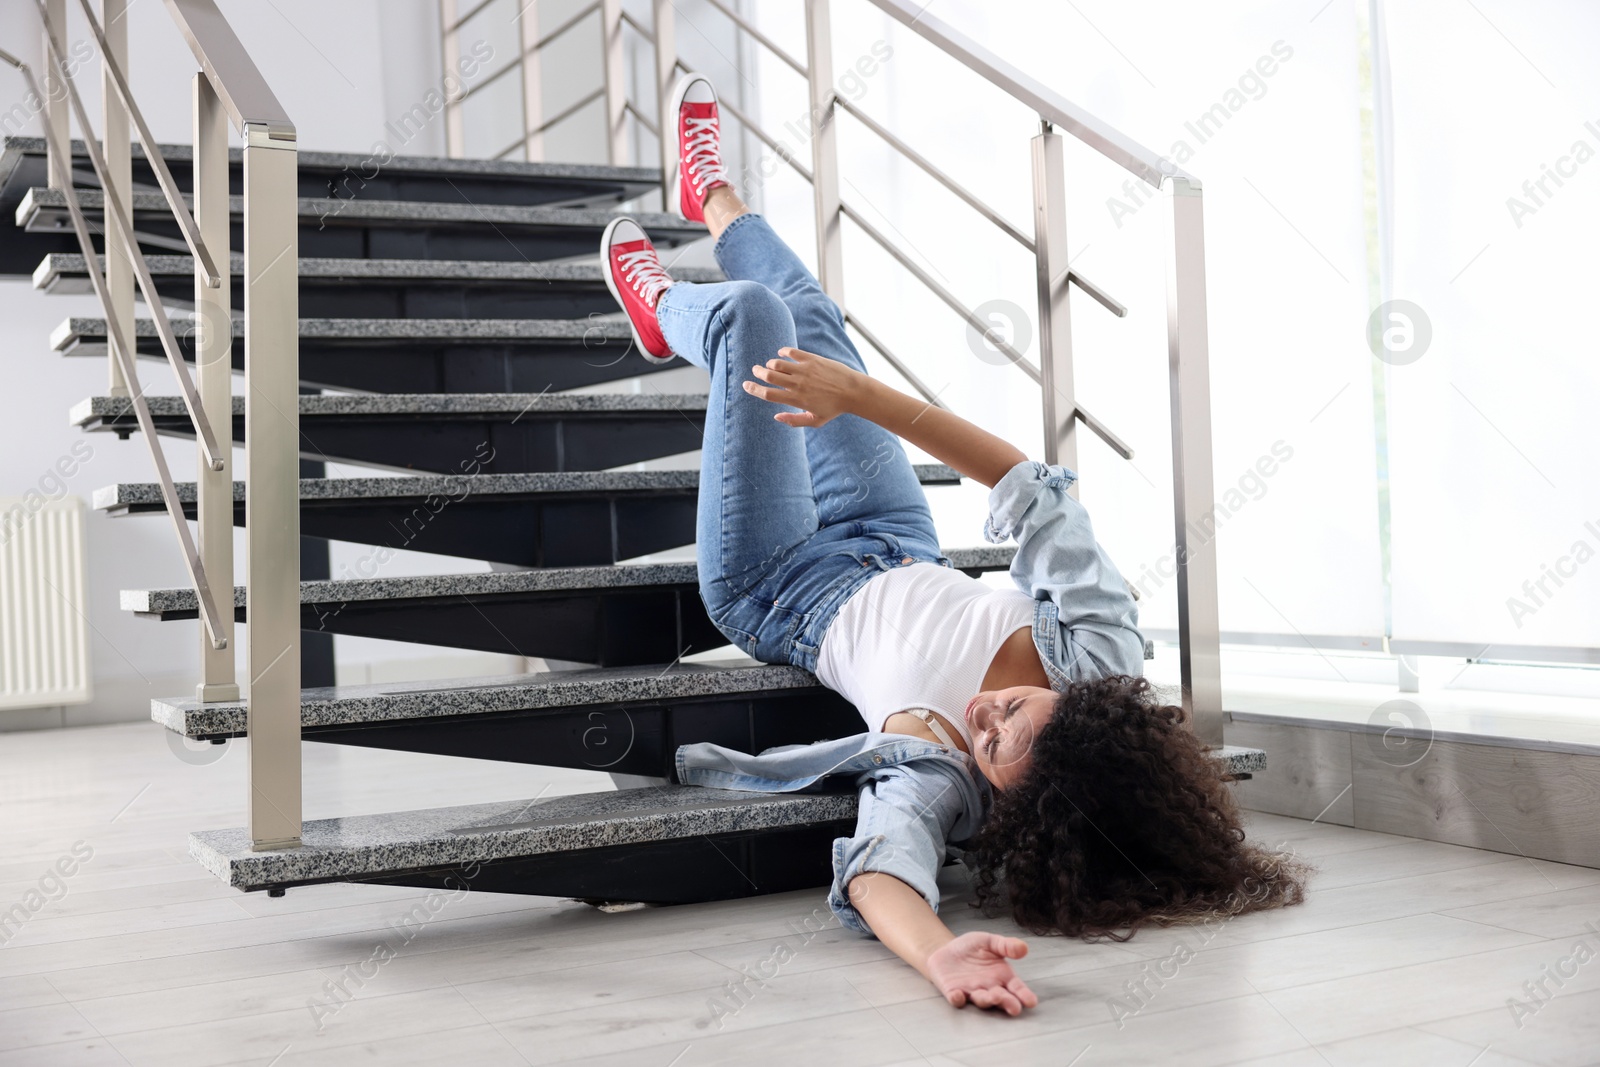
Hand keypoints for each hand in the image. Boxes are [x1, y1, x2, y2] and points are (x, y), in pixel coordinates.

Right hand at [742, 347, 864, 427]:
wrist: (853, 392)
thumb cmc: (835, 409)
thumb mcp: (815, 421)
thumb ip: (794, 421)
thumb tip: (776, 417)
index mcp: (796, 400)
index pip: (767, 394)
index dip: (753, 389)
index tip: (746, 385)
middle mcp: (798, 384)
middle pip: (769, 376)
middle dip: (758, 372)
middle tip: (755, 370)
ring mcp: (804, 370)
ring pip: (778, 363)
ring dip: (770, 364)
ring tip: (770, 365)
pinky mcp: (812, 359)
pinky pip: (792, 352)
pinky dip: (783, 351)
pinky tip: (782, 354)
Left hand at [925, 932, 1038, 1015]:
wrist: (947, 950)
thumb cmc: (972, 948)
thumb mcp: (990, 942)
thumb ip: (1006, 946)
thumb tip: (1024, 948)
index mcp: (1002, 976)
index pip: (1016, 988)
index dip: (1024, 995)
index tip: (1031, 1001)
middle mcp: (989, 987)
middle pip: (1001, 998)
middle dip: (1008, 1003)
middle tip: (1015, 1008)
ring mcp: (971, 991)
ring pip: (981, 1000)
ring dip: (986, 1000)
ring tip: (993, 997)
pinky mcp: (953, 992)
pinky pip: (956, 999)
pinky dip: (957, 999)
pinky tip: (959, 995)